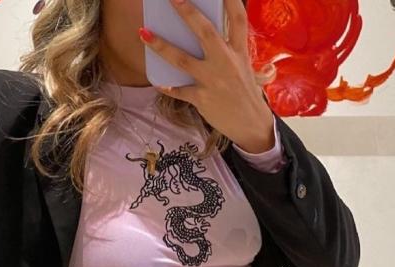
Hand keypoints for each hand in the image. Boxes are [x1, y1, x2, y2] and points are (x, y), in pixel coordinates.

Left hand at [138, 0, 274, 152]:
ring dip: (161, 45)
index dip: (230, 0)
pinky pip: (179, 91)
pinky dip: (167, 86)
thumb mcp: (245, 69)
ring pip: (182, 60)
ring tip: (143, 32)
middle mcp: (226, 63)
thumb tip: (208, 36)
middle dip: (187, 12)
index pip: (237, 19)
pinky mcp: (202, 99)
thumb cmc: (246, 94)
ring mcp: (213, 81)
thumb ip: (229, 51)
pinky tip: (157, 81)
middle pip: (205, 32)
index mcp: (240, 52)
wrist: (252, 126)